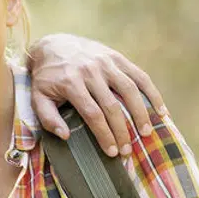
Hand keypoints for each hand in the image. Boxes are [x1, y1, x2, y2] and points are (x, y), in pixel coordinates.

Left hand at [26, 34, 167, 156]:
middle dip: (122, 131)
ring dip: (141, 113)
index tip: (112, 152)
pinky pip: (139, 75)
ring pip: (129, 89)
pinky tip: (161, 110)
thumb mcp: (38, 98)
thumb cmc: (46, 78)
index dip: (104, 135)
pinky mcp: (117, 57)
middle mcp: (90, 71)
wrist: (53, 45)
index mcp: (71, 82)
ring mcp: (106, 62)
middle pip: (112, 105)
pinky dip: (152, 93)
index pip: (92, 114)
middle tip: (128, 151)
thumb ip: (48, 119)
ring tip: (147, 132)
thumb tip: (66, 136)